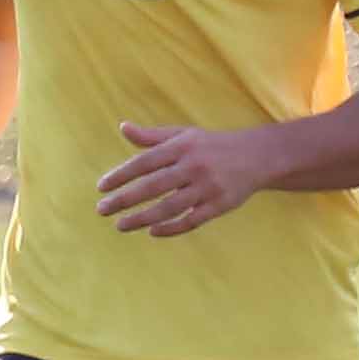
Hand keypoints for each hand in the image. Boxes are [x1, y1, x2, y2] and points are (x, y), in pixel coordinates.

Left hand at [98, 119, 275, 237]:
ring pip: (169, 207)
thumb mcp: (184, 135)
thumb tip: (122, 128)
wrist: (257, 156)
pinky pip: (191, 221)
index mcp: (183, 147)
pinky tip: (152, 231)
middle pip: (153, 186)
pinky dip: (171, 228)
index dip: (121, 175)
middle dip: (124, 199)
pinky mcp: (220, 205)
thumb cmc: (212, 146)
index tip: (101, 187)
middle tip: (102, 210)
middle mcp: (194, 166)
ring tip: (120, 226)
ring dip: (142, 218)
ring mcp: (208, 188)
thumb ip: (152, 136)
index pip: (145, 162)